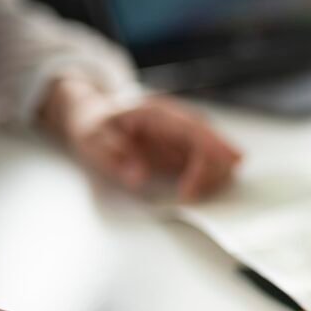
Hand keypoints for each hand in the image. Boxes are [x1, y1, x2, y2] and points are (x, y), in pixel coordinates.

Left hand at [42, 77, 241, 201]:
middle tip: (188, 197)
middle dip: (211, 174)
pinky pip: (211, 160)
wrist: (96, 113)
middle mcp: (178, 118)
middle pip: (214, 143)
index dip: (204, 161)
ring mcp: (187, 131)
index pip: (195, 133)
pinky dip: (209, 177)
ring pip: (218, 152)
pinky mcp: (189, 144)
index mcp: (157, 113)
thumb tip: (137, 176)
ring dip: (212, 177)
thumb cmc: (95, 125)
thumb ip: (114, 156)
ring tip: (188, 194)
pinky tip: (194, 188)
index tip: (192, 190)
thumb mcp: (92, 139)